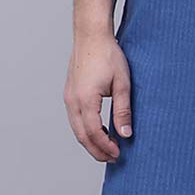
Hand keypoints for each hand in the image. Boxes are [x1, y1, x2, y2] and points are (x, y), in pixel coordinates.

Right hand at [63, 31, 132, 161]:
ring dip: (90, 141)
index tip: (118, 154)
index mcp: (86, 100)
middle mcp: (73, 101)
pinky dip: (86, 130)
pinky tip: (100, 130)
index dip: (105, 147)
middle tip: (112, 158)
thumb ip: (123, 110)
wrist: (91, 36)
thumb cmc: (108, 55)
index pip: (94, 133)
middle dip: (96, 150)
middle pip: (82, 136)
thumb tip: (125, 134)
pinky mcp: (70, 94)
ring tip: (107, 148)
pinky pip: (75, 119)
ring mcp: (69, 97)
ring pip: (76, 129)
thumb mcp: (122, 84)